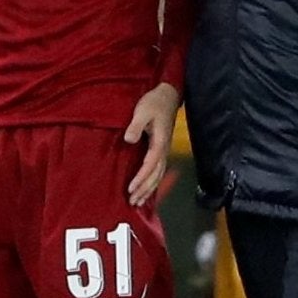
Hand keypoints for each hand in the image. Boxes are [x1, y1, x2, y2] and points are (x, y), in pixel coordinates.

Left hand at [124, 82, 178, 206]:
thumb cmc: (154, 102)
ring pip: (158, 175)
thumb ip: (136, 125)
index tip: (131, 188)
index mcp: (160, 142)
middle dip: (145, 189)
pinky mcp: (162, 149)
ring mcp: (164, 151)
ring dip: (149, 189)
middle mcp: (164, 150)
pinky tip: (147, 189)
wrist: (168, 96)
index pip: (150, 165)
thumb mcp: (143, 110)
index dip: (141, 178)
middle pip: (155, 175)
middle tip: (133, 202)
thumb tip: (129, 140)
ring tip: (138, 202)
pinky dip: (153, 182)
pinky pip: (159, 171)